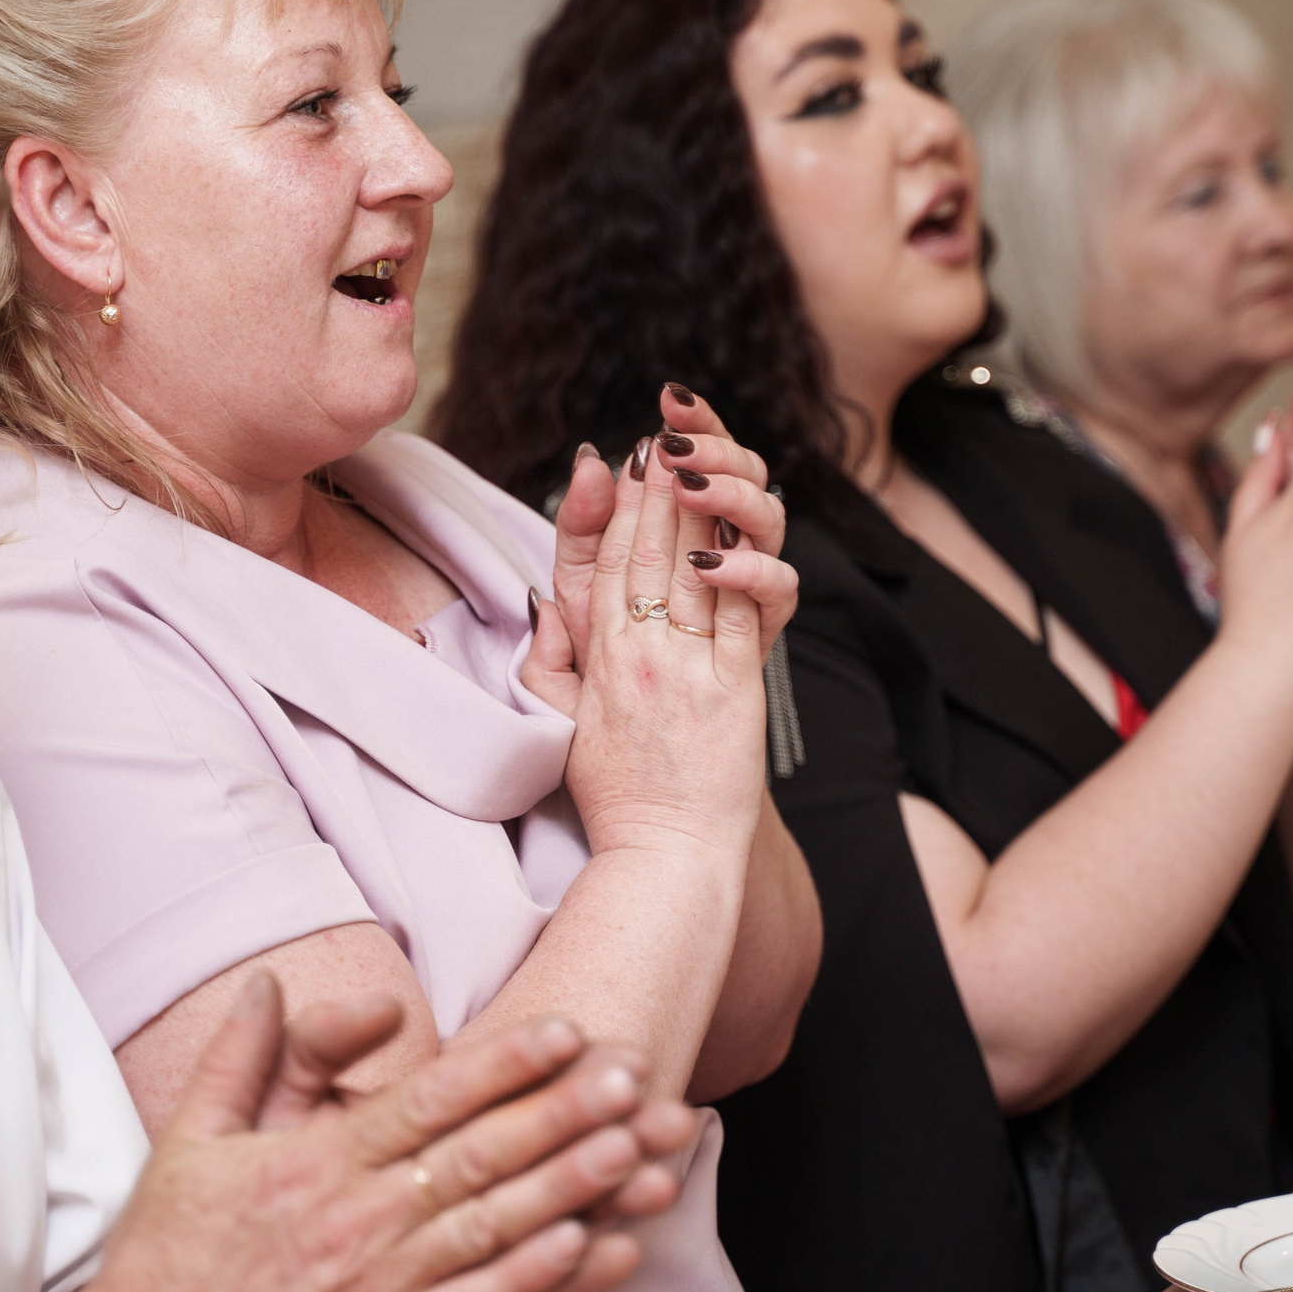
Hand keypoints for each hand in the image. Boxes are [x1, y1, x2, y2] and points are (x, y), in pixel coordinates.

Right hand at [34, 974, 688, 1291]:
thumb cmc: (165, 1259)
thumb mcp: (188, 1142)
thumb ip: (240, 1056)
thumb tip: (269, 982)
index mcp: (314, 1165)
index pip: (424, 1102)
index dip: (500, 1064)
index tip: (563, 1029)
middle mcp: (354, 1224)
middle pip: (475, 1159)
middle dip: (559, 1114)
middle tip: (631, 1076)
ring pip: (490, 1233)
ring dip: (568, 1190)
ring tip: (634, 1152)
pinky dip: (535, 1284)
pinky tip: (591, 1252)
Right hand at [524, 390, 792, 867]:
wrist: (663, 856)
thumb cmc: (618, 797)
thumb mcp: (560, 721)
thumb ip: (549, 657)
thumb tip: (547, 602)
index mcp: (598, 660)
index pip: (604, 565)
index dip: (616, 508)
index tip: (627, 464)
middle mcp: (638, 655)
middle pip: (647, 552)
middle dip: (658, 487)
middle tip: (668, 435)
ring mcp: (686, 669)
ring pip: (692, 568)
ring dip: (699, 506)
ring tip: (703, 458)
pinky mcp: (733, 689)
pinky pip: (740, 612)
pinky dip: (743, 563)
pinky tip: (744, 525)